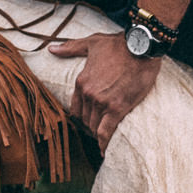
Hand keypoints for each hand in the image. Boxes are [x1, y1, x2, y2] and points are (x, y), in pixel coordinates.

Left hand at [48, 32, 161, 149]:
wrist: (141, 47)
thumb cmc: (118, 44)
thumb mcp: (91, 42)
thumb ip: (70, 47)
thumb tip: (51, 49)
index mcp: (81, 82)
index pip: (75, 109)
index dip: (82, 115)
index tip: (89, 118)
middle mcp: (89, 94)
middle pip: (85, 120)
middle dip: (91, 124)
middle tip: (101, 126)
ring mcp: (102, 102)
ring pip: (94, 127)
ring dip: (99, 132)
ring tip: (105, 136)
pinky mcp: (118, 108)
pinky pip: (106, 132)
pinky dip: (104, 143)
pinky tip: (104, 150)